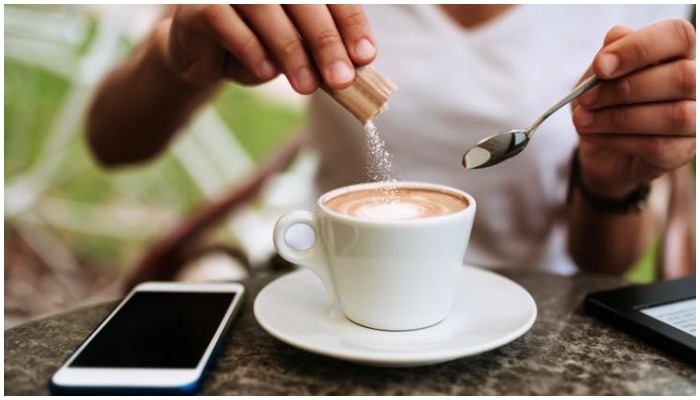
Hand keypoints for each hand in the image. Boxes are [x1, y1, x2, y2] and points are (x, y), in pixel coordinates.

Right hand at [162, 5, 376, 91]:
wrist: (203, 55)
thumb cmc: (258, 46)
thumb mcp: (296, 49)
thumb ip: (321, 52)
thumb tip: (354, 70)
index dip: (351, 23)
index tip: (365, 56)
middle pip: (304, 0)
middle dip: (326, 42)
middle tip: (341, 79)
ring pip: (267, 10)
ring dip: (292, 51)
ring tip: (307, 86)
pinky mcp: (200, 4)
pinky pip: (227, 23)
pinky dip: (251, 49)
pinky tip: (267, 73)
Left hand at [572, 19, 695, 197]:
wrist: (601, 149)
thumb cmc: (605, 102)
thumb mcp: (599, 75)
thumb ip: (610, 54)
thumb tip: (618, 35)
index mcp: (679, 53)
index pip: (677, 35)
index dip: (639, 48)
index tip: (600, 66)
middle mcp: (697, 83)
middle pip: (681, 77)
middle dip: (625, 88)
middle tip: (585, 98)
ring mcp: (695, 120)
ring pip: (673, 115)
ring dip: (618, 118)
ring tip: (582, 119)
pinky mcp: (682, 152)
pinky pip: (656, 145)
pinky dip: (617, 139)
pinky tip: (593, 135)